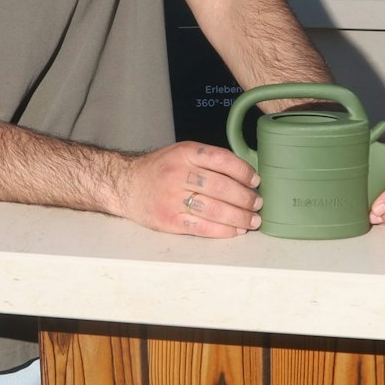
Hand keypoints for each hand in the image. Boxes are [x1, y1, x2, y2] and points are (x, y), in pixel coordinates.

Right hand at [120, 141, 261, 236]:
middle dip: (245, 198)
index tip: (255, 181)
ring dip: (239, 217)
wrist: (126, 185)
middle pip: (221, 187)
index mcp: (185, 153)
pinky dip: (223, 231)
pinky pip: (202, 227)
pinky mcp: (169, 220)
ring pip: (214, 210)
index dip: (243, 172)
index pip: (222, 160)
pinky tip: (235, 230)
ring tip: (253, 220)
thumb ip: (208, 161)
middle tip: (258, 204)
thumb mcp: (181, 153)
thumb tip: (245, 176)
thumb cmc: (160, 169)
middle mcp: (178, 174)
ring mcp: (172, 198)